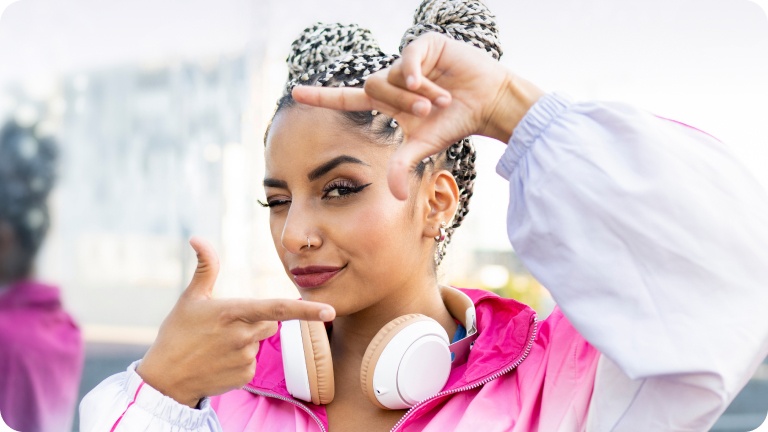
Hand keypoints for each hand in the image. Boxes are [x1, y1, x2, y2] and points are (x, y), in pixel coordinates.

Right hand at [136, 237, 334, 407]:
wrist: (165, 379)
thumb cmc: (177, 333)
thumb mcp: (190, 298)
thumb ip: (205, 267)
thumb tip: (197, 237)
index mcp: (233, 313)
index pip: (277, 309)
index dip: (305, 310)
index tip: (330, 311)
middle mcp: (243, 336)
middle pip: (270, 322)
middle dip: (256, 320)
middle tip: (225, 326)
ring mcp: (245, 358)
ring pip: (260, 341)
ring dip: (246, 341)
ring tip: (217, 345)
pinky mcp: (245, 377)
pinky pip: (253, 362)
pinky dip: (241, 360)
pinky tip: (219, 361)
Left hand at [292, 32, 543, 199]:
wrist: (487, 102)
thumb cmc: (453, 122)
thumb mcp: (423, 145)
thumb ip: (402, 165)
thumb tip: (395, 197)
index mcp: (386, 99)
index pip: (346, 97)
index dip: (322, 96)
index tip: (295, 93)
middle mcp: (392, 78)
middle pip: (373, 87)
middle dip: (401, 104)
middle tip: (427, 112)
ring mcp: (407, 60)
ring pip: (391, 75)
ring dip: (416, 94)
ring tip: (441, 99)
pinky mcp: (424, 45)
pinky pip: (407, 59)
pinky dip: (416, 74)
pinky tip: (430, 83)